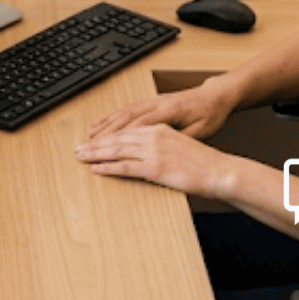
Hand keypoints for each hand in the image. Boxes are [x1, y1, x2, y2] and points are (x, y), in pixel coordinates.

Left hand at [75, 122, 234, 194]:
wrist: (220, 171)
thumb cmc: (203, 162)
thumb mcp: (179, 145)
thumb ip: (161, 145)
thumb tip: (144, 152)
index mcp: (159, 129)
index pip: (125, 130)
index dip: (106, 135)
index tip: (91, 139)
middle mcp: (154, 136)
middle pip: (117, 138)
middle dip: (95, 144)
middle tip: (77, 149)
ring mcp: (154, 152)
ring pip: (117, 150)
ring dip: (96, 154)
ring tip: (80, 157)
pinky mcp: (156, 168)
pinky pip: (126, 167)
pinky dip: (109, 168)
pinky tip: (97, 169)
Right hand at [87, 80, 236, 139]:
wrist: (215, 96)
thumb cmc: (209, 114)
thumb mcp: (201, 131)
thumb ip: (179, 138)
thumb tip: (162, 149)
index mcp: (169, 110)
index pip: (138, 126)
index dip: (119, 138)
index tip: (104, 150)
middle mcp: (156, 103)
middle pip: (124, 119)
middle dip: (104, 134)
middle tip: (86, 146)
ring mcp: (152, 101)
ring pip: (122, 113)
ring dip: (104, 125)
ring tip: (88, 137)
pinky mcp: (151, 102)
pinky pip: (127, 109)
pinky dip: (112, 117)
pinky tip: (102, 124)